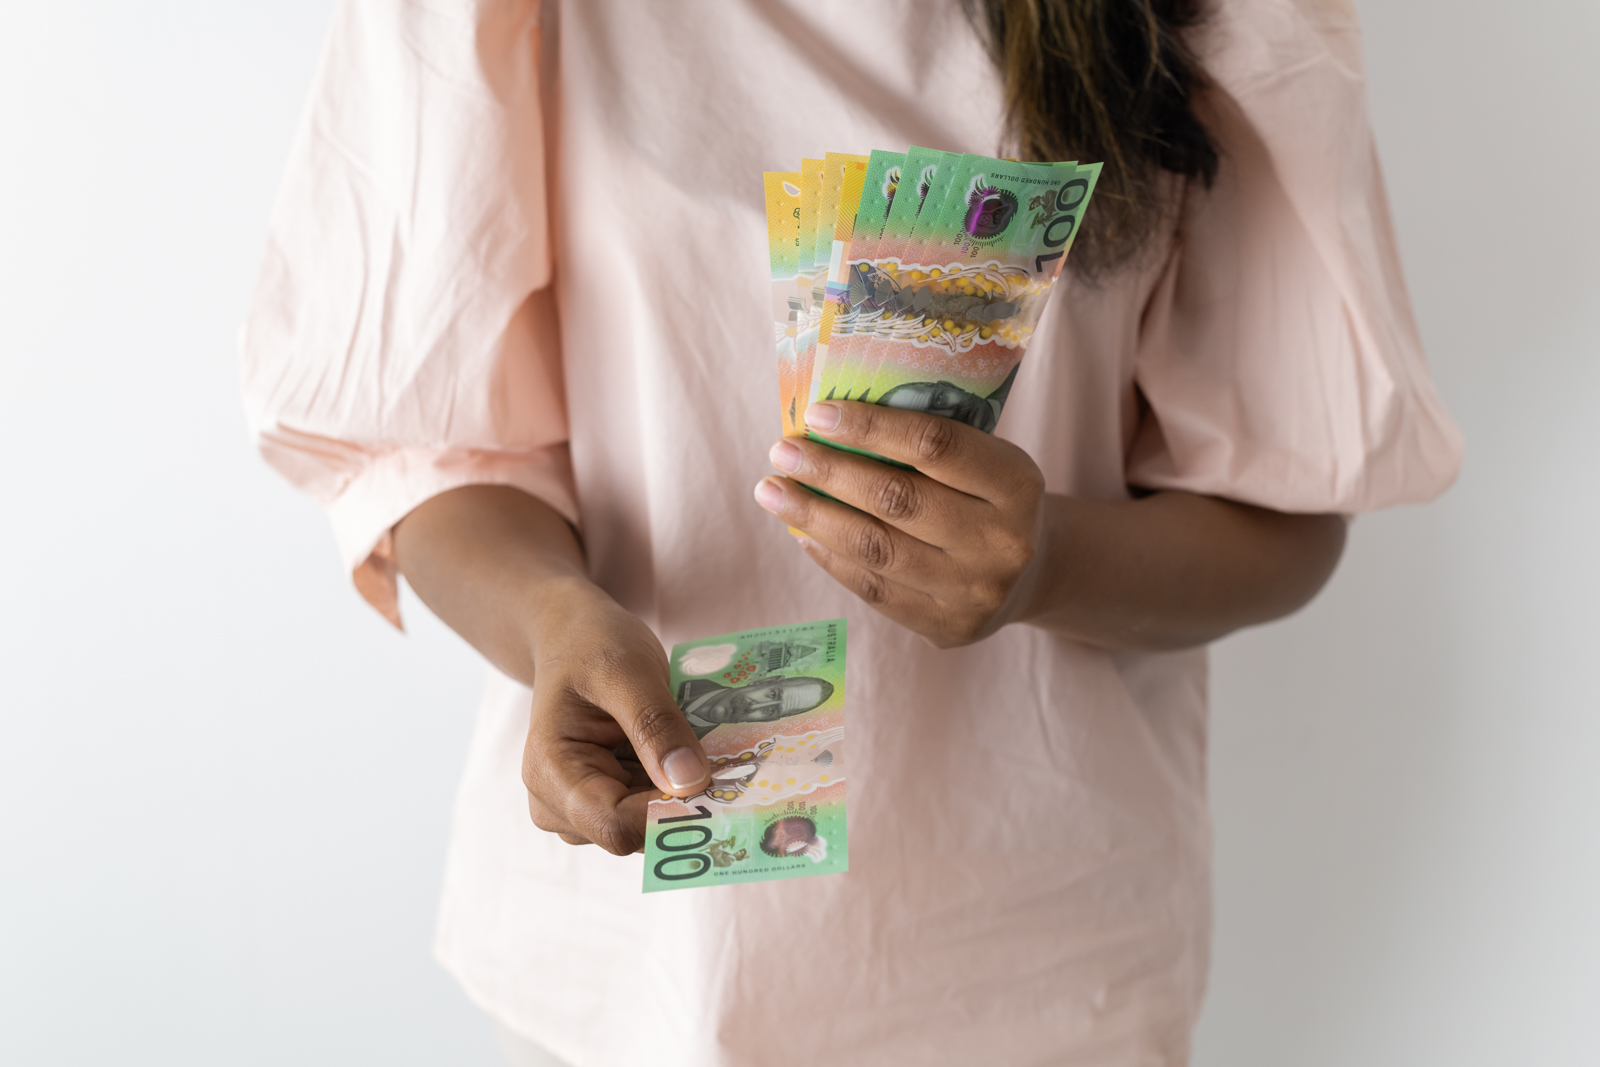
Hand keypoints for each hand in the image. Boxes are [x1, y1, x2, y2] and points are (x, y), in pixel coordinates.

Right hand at [520, 579, 711, 853]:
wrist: (572, 637)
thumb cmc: (590, 647)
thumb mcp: (626, 671)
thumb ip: (655, 725)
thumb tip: (690, 783)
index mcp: (551, 773)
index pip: (615, 825)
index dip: (669, 814)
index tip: (720, 786)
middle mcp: (558, 804)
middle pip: (633, 832)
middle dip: (682, 805)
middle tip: (730, 765)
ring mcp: (581, 808)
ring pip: (647, 827)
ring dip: (684, 796)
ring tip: (710, 751)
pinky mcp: (606, 801)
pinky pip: (650, 811)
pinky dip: (677, 788)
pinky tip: (694, 756)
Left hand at [753, 401, 1048, 647]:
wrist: (1034, 575)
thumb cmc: (992, 500)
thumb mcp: (987, 460)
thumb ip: (927, 446)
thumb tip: (829, 425)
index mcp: (1017, 484)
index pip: (934, 446)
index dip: (871, 428)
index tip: (817, 414)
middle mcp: (1001, 542)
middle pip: (897, 500)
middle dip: (829, 472)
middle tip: (781, 452)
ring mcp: (974, 592)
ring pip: (876, 550)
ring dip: (813, 516)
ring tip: (772, 491)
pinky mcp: (947, 628)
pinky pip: (874, 589)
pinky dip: (831, 556)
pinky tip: (801, 531)